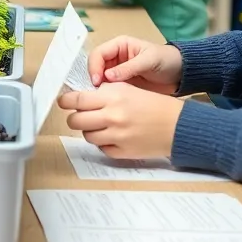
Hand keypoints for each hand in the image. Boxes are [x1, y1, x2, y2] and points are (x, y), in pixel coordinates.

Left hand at [57, 83, 183, 159]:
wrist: (178, 126)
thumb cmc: (154, 105)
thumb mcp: (128, 89)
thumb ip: (105, 92)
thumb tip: (81, 97)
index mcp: (112, 97)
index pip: (76, 100)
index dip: (65, 102)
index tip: (63, 102)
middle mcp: (112, 116)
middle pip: (75, 120)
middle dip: (75, 118)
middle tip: (80, 116)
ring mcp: (116, 136)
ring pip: (86, 136)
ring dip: (90, 131)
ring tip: (101, 126)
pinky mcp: (122, 152)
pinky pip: (101, 148)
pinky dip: (104, 143)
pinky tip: (113, 136)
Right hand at [87, 36, 182, 92]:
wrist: (180, 75)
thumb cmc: (166, 60)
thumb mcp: (149, 61)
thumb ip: (128, 68)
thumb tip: (107, 76)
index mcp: (119, 45)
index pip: (98, 54)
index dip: (94, 66)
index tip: (97, 80)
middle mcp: (115, 58)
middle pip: (95, 66)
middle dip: (94, 77)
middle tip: (97, 91)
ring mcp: (117, 71)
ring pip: (100, 78)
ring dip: (99, 87)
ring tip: (103, 97)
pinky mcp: (122, 84)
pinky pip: (109, 88)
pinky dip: (107, 94)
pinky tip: (110, 100)